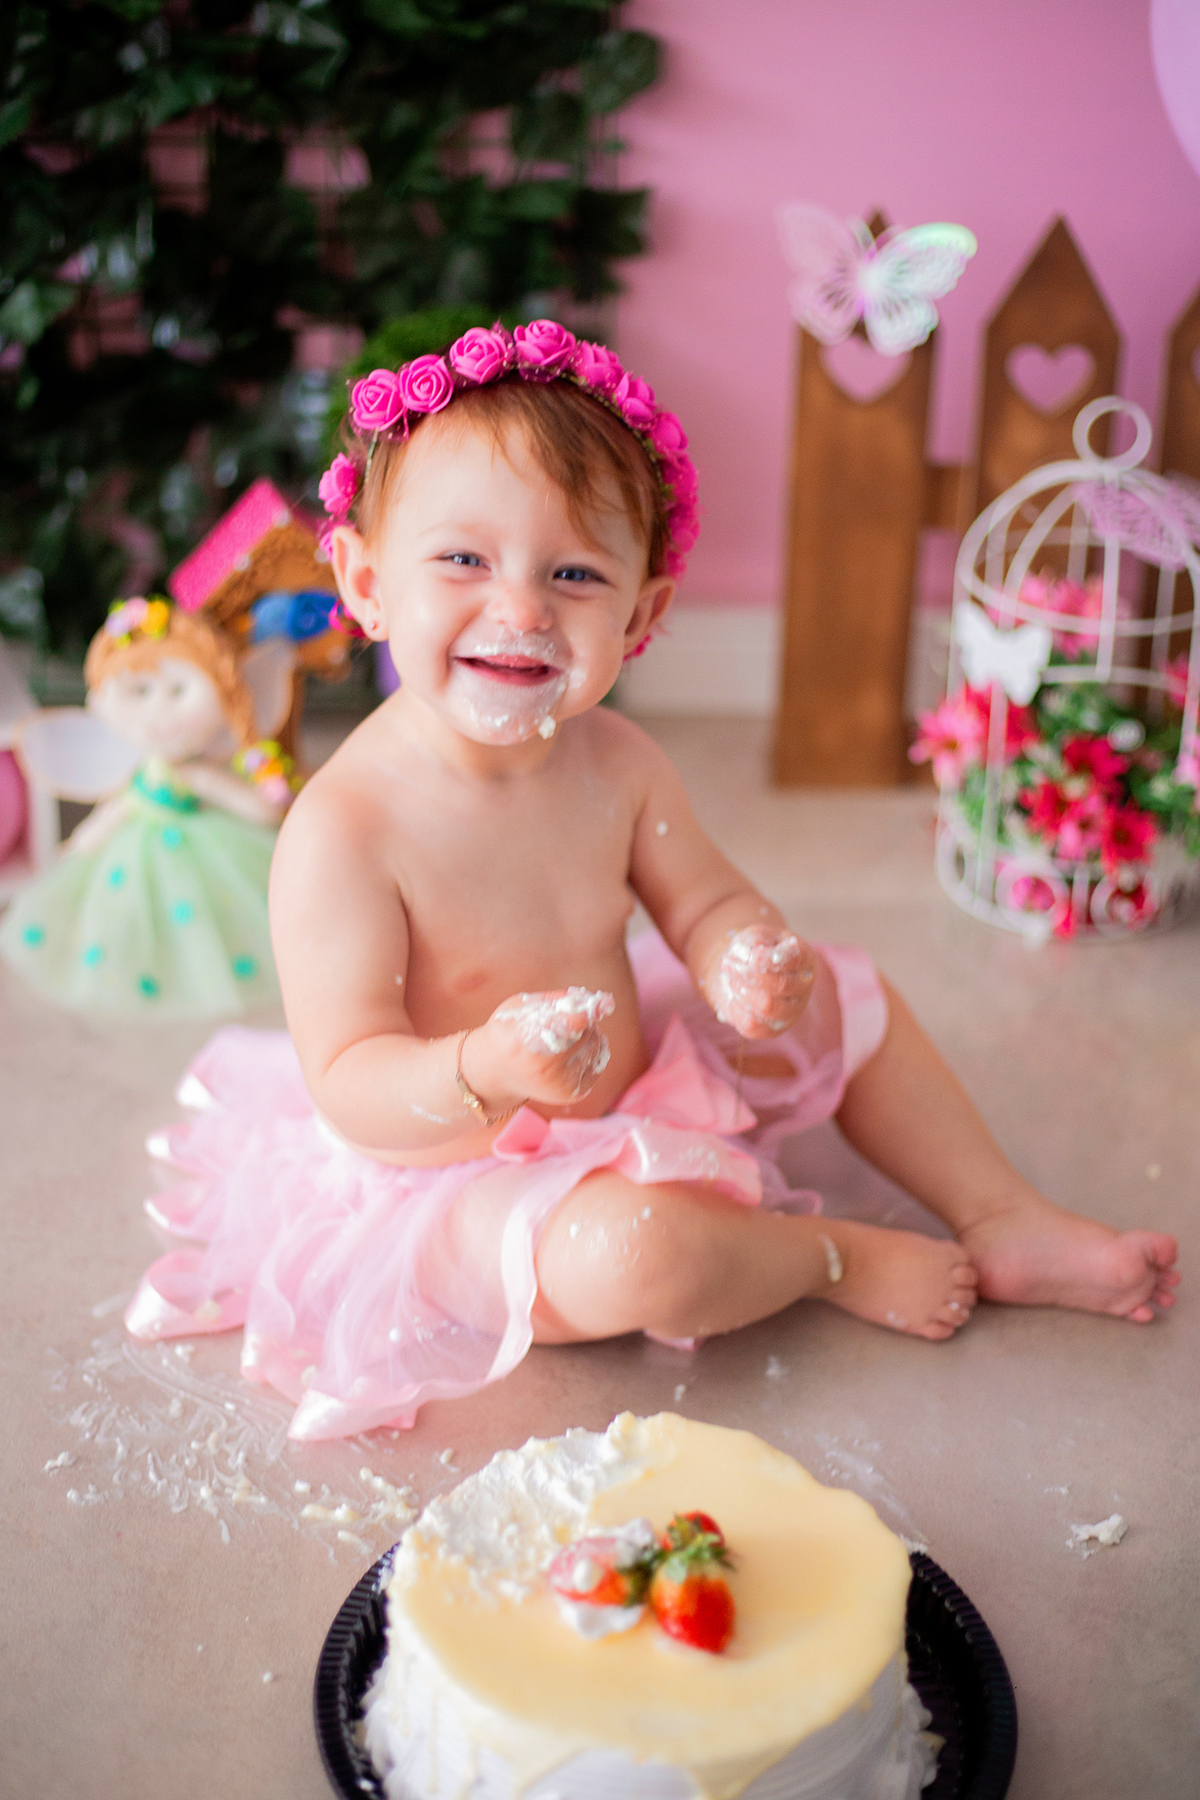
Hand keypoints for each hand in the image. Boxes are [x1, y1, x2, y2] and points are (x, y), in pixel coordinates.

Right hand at [468, 987, 615, 1109]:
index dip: (588, 1011)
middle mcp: (544, 1067)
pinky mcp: (571, 1095)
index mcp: (526, 1040)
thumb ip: (554, 1000)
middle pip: (586, 1033)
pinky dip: (592, 1051)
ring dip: (589, 1035)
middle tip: (566, 1020)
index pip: (569, 1024)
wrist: (495, 1072)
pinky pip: (598, 1063)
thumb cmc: (509, 1031)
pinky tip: (572, 1051)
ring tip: (565, 1036)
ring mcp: (559, 1084)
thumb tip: (592, 999)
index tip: (605, 1003)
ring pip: (596, 1047)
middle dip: (584, 1020)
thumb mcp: (520, 1007)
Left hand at [706, 926, 813, 1038]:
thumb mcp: (753, 936)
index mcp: (803, 958)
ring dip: (742, 991)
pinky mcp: (773, 1030)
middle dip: (749, 974)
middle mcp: (803, 987)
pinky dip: (737, 1009)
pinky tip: (734, 997)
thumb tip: (755, 957)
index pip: (796, 959)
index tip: (754, 955)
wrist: (742, 974)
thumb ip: (755, 942)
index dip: (774, 958)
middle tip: (728, 964)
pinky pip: (753, 1026)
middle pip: (782, 985)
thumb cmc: (754, 950)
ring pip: (768, 1006)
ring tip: (731, 979)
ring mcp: (791, 1011)